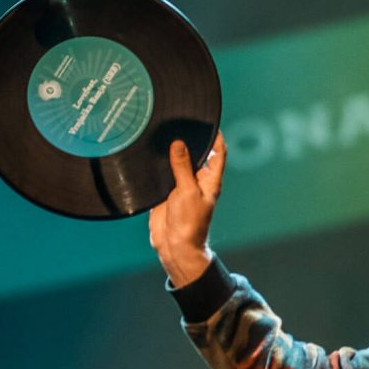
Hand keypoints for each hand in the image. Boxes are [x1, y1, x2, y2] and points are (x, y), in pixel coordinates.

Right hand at [148, 132, 225, 287]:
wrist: (175, 246)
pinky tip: (150, 152)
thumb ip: (183, 167)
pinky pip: (163, 174)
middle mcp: (197, 181)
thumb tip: (179, 143)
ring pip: (177, 163)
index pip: (218, 153)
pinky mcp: (165, 192)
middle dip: (190, 141)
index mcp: (210, 180)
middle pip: (196, 155)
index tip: (210, 122)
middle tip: (180, 122)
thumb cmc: (190, 223)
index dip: (216, 137)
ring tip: (163, 133)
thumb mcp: (187, 191)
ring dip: (171, 152)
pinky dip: (158, 164)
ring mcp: (181, 186)